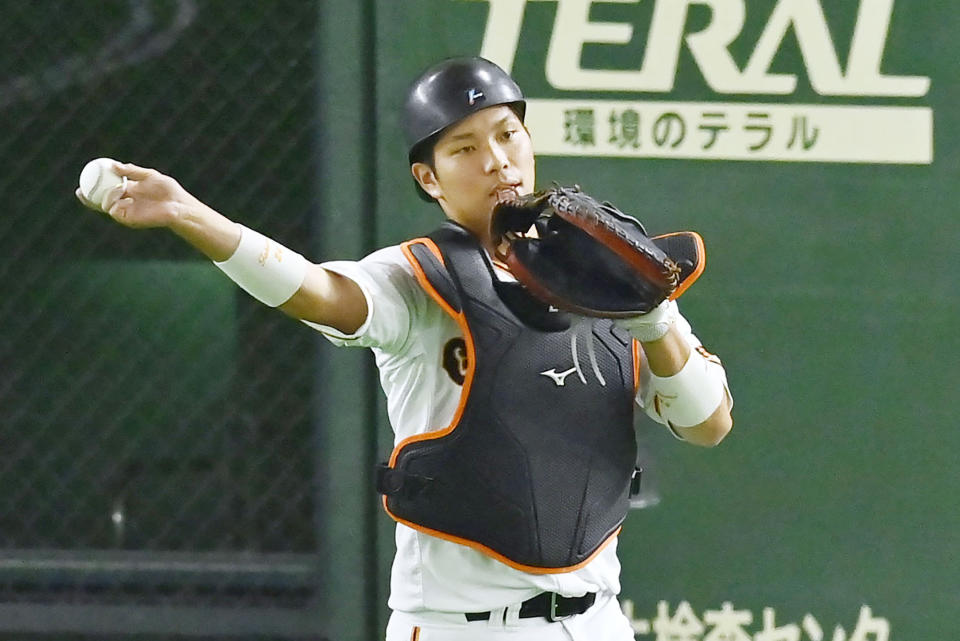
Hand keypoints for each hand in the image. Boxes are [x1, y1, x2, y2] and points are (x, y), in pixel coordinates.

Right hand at [75, 162, 200, 229]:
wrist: (179, 205)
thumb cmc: (168, 191)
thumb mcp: (148, 175)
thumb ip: (131, 171)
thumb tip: (112, 165)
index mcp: (128, 191)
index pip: (106, 188)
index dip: (94, 185)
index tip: (84, 178)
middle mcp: (125, 202)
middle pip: (101, 201)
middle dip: (88, 197)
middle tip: (80, 191)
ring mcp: (127, 212)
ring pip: (106, 206)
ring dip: (106, 197)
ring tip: (116, 189)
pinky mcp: (130, 220)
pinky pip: (116, 212)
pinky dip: (115, 204)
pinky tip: (124, 198)